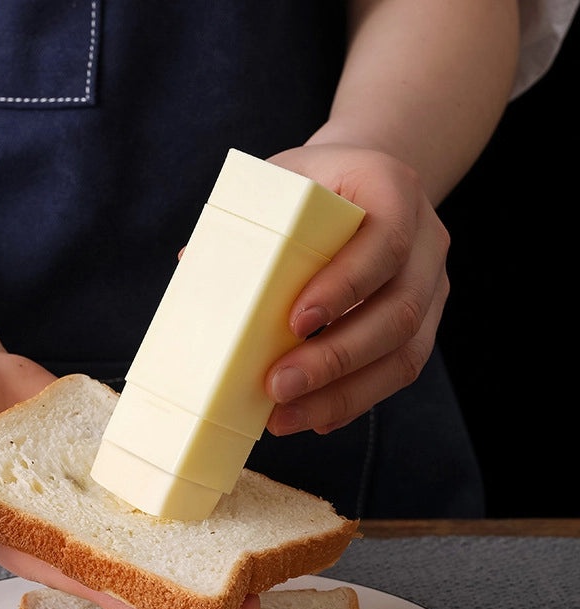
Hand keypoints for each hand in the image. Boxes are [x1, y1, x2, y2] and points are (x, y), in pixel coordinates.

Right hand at [0, 347, 258, 608]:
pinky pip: (148, 464)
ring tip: (258, 555)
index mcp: (16, 531)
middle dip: (181, 586)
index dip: (119, 596)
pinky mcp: (105, 446)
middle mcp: (62, 517)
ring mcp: (88, 483)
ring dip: (198, 540)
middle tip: (245, 606)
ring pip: (147, 519)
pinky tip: (227, 487)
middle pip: (126, 559)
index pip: (75, 572)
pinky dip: (183, 478)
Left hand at [264, 143, 449, 434]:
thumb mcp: (282, 180)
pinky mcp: (423, 323)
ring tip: (286, 417)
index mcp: (394, 191)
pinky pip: (397, 371)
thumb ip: (248, 217)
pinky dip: (353, 400)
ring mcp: (430, 286)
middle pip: (399, 312)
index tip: (296, 323)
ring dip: (342, 394)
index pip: (385, 244)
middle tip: (278, 386)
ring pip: (405, 355)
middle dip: (336, 359)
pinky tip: (313, 418)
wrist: (363, 183)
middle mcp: (426, 242)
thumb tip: (188, 264)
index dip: (344, 287)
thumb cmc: (314, 184)